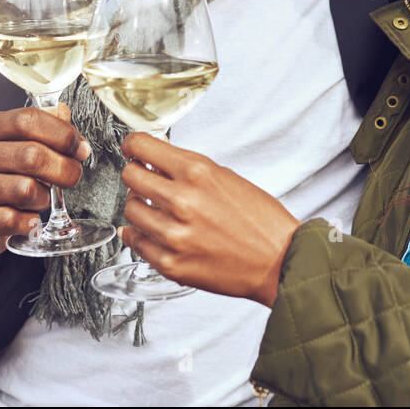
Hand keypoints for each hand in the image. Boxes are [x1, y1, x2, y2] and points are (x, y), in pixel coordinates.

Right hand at [0, 103, 90, 261]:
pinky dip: (28, 222)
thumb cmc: (3, 179)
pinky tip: (27, 219)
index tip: (80, 150)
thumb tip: (63, 112)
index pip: (27, 119)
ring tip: (39, 200)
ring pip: (24, 189)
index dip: (62, 134)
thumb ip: (44, 127)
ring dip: (43, 199)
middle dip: (64, 169)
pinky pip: (10, 219)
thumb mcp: (20, 148)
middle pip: (31, 155)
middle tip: (71, 178)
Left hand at [117, 133, 300, 307]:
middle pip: (130, 176)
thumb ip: (189, 169)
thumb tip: (157, 162)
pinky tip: (150, 231)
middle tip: (144, 178)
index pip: (142, 146)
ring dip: (140, 206)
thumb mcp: (227, 178)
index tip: (132, 148)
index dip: (133, 145)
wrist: (279, 261)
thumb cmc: (261, 221)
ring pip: (130, 210)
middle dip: (136, 174)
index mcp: (197, 172)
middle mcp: (181, 201)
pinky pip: (136, 242)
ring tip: (156, 209)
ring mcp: (173, 234)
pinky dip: (138, 235)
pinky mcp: (170, 263)